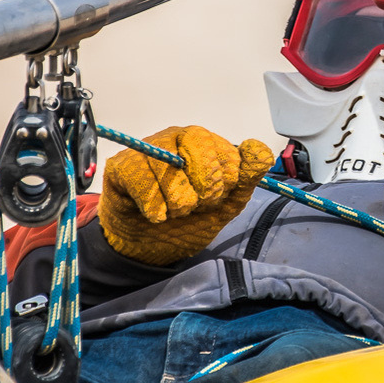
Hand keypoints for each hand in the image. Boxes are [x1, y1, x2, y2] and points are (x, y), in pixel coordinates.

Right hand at [98, 125, 272, 265]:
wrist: (149, 245)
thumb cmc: (188, 220)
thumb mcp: (226, 204)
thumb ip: (247, 178)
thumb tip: (261, 150)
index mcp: (207, 144)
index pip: (228, 156)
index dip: (224, 185)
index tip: (216, 199)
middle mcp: (178, 137)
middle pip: (202, 156)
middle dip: (202, 194)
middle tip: (193, 207)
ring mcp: (149, 147)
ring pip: (172, 170)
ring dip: (177, 204)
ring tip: (172, 211)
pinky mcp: (122, 165)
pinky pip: (142, 180)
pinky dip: (153, 206)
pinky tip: (155, 215)